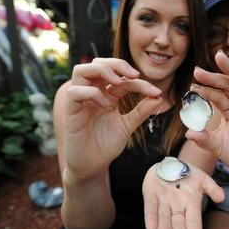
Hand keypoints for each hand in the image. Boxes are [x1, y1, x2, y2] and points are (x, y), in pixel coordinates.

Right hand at [63, 58, 161, 180]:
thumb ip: (141, 111)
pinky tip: (105, 104)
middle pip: (98, 63)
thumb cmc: (106, 145)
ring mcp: (80, 101)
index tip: (156, 92)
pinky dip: (91, 93)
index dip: (139, 81)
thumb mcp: (128, 126)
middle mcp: (92, 94)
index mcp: (105, 95)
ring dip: (102, 71)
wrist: (93, 166)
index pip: (121, 78)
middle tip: (134, 75)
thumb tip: (159, 97)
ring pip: (81, 70)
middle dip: (117, 64)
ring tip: (118, 83)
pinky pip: (74, 92)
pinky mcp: (70, 112)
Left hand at [142, 163, 223, 228]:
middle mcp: (177, 206)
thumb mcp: (202, 179)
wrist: (170, 164)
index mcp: (191, 204)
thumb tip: (222, 197)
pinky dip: (150, 218)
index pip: (194, 224)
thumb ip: (212, 188)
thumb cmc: (187, 174)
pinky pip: (150, 207)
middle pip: (178, 227)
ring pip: (164, 221)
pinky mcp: (150, 194)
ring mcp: (163, 201)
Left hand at [186, 51, 228, 179]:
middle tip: (198, 71)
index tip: (192, 85)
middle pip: (228, 86)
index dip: (205, 90)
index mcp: (228, 111)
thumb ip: (205, 140)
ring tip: (220, 57)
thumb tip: (189, 133)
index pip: (216, 96)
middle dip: (213, 78)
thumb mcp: (218, 147)